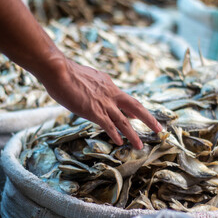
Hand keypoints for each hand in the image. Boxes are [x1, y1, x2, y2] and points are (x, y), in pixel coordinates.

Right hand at [40, 58, 161, 149]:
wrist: (59, 71)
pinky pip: (108, 126)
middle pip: (135, 107)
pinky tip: (119, 142)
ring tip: (140, 146)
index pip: (124, 99)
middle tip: (159, 129)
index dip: (133, 109)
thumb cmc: (65, 73)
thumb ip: (93, 84)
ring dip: (132, 135)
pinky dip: (115, 134)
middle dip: (148, 119)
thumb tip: (92, 88)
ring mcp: (104, 103)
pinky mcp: (94, 112)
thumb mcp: (86, 77)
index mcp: (108, 84)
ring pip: (123, 122)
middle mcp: (110, 94)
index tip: (138, 116)